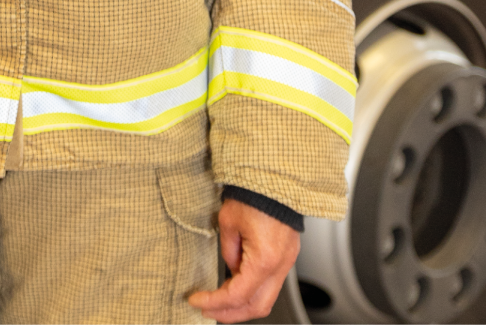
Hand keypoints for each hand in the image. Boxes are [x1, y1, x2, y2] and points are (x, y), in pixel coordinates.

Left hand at [188, 199, 300, 321]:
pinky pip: (271, 282)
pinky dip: (253, 290)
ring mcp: (287, 261)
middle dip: (231, 313)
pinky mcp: (287, 254)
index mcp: (264, 259)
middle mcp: (280, 265)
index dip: (215, 302)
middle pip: (257, 306)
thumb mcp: (228, 222)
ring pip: (266, 298)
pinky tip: (236, 285)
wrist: (274, 175)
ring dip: (242, 304)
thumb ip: (228, 251)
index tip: (197, 301)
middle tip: (209, 310)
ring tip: (220, 302)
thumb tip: (231, 268)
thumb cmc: (253, 192)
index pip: (237, 295)